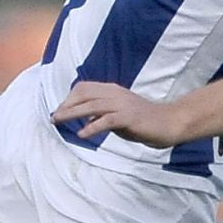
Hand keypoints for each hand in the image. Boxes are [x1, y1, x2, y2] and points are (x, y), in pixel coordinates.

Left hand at [51, 80, 186, 147]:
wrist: (169, 123)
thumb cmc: (144, 121)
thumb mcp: (118, 115)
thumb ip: (102, 114)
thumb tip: (85, 118)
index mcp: (112, 90)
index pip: (84, 88)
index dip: (69, 99)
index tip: (60, 111)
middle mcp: (115, 94)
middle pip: (84, 94)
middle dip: (66, 105)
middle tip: (54, 118)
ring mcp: (122, 104)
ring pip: (91, 105)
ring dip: (72, 113)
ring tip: (58, 122)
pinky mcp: (129, 117)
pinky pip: (106, 120)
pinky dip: (92, 126)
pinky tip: (82, 134)